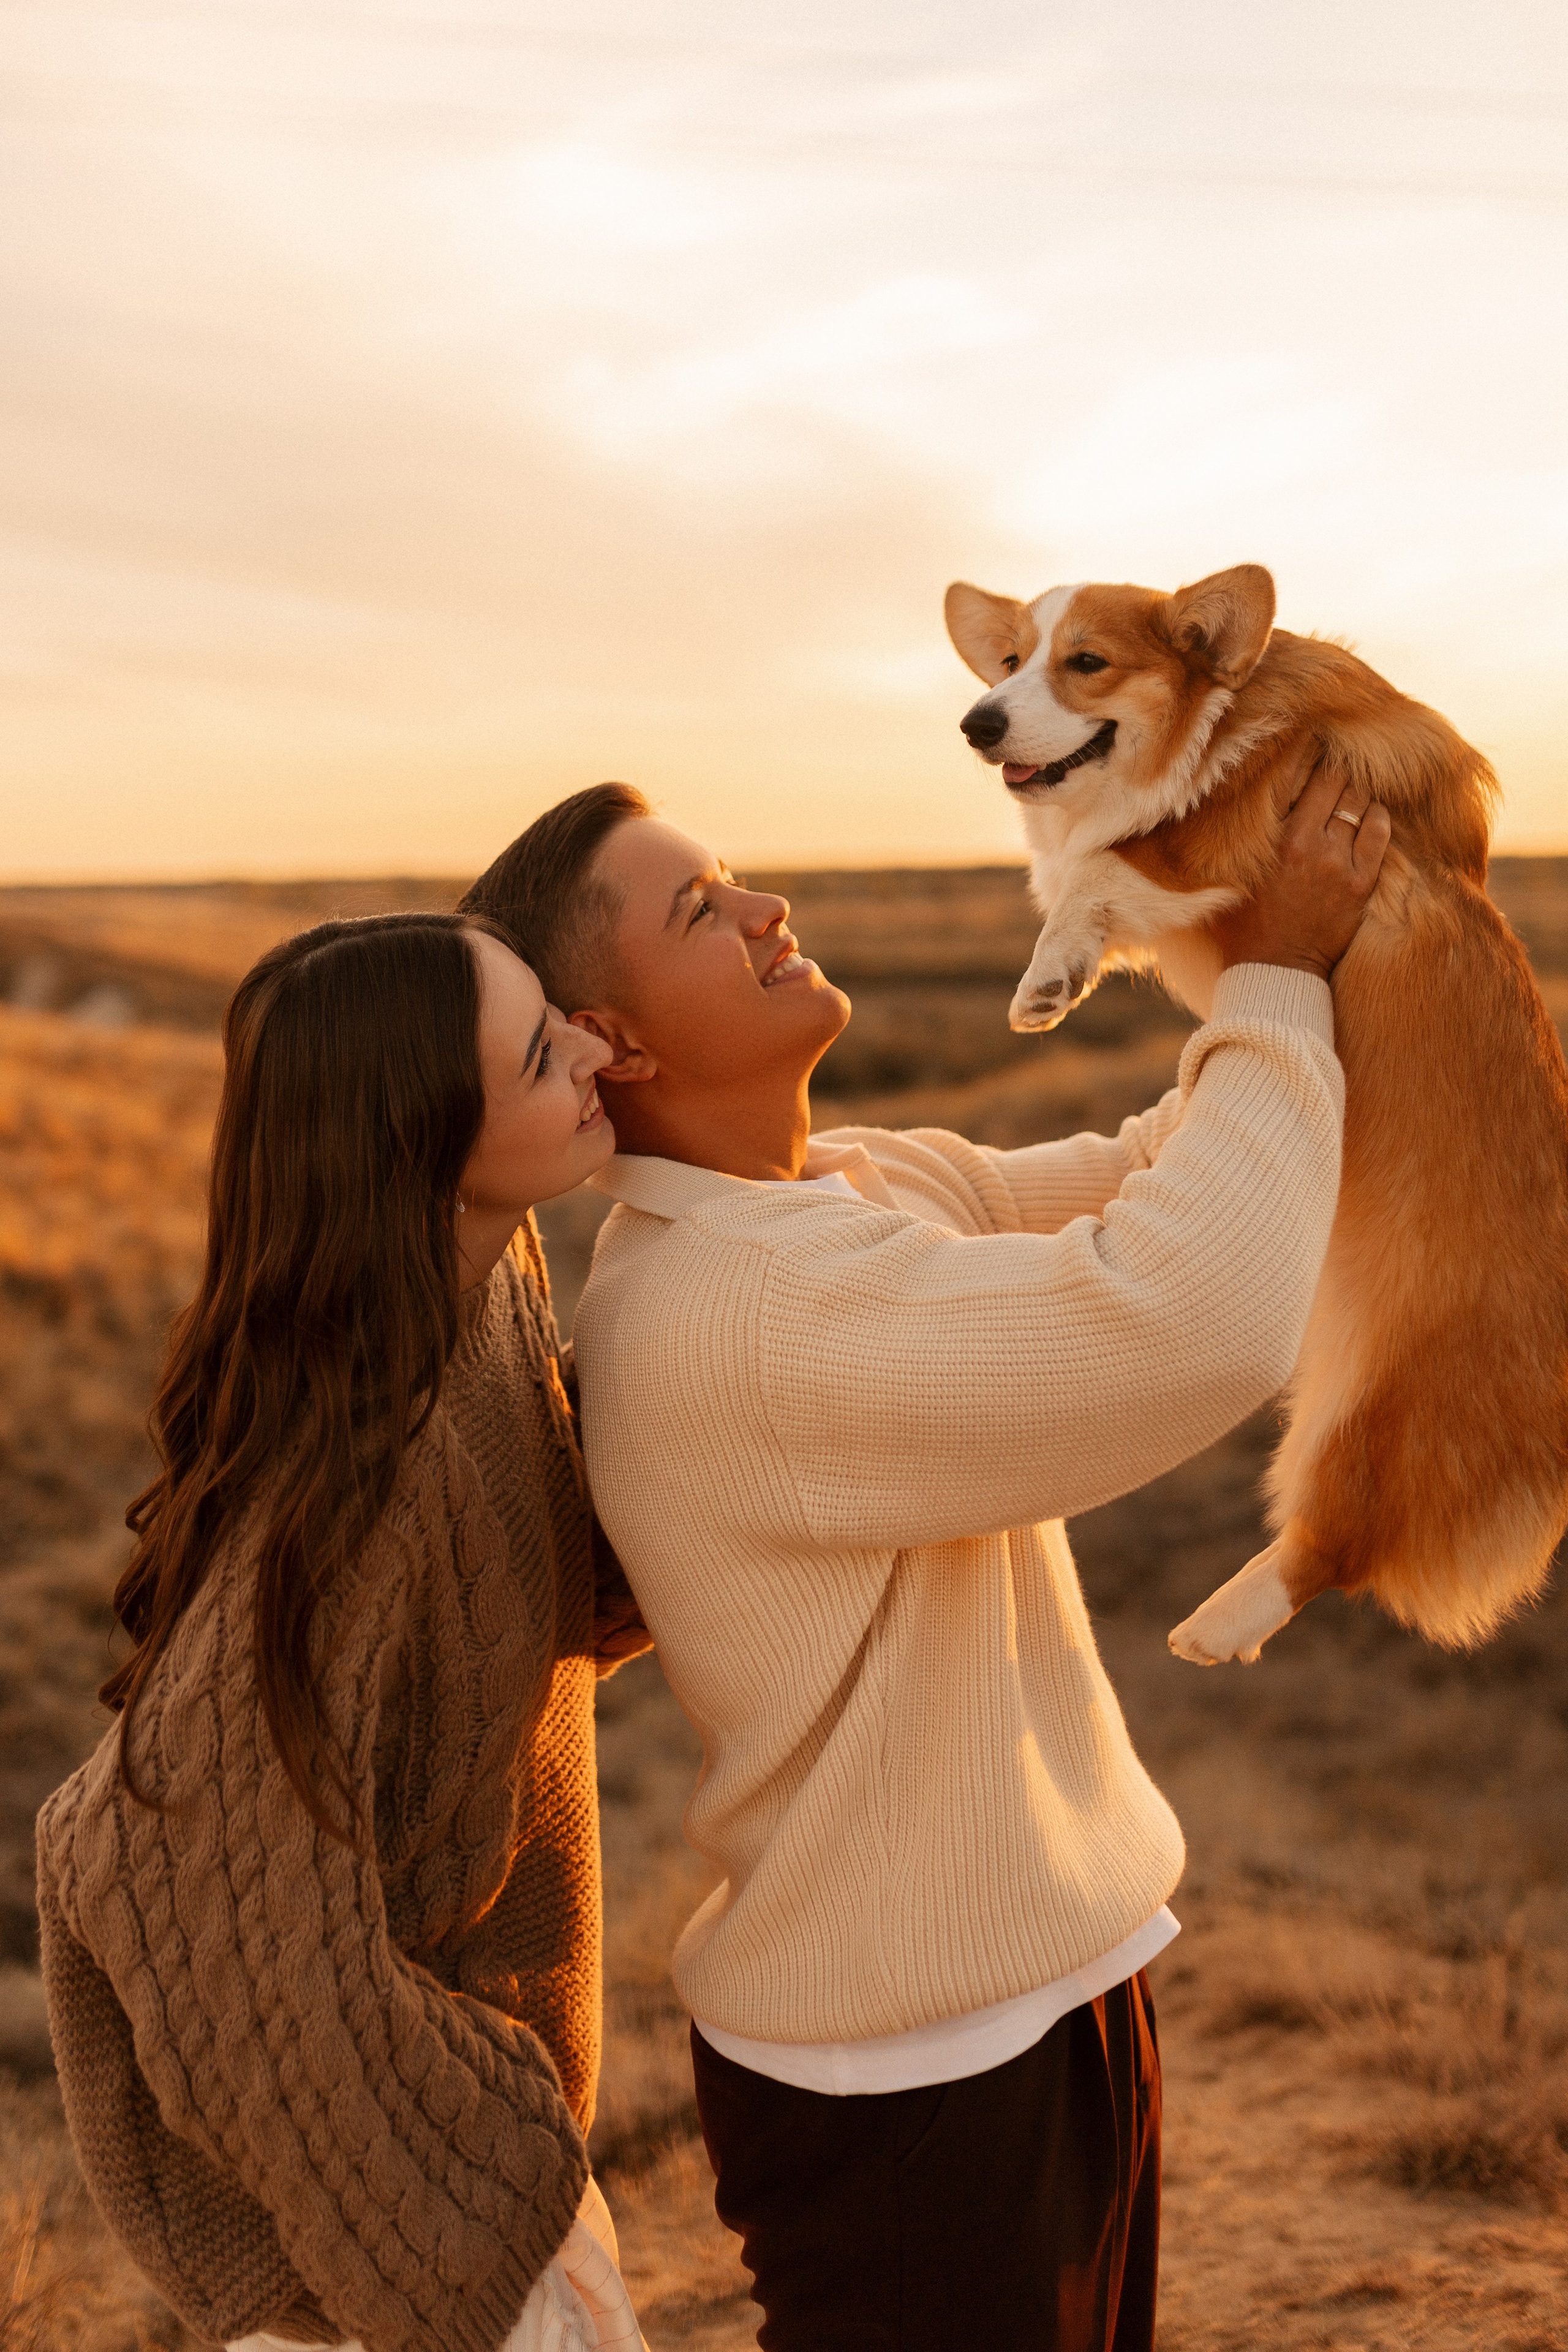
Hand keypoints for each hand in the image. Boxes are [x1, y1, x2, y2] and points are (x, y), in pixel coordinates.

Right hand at [1211, 759, 1390, 980]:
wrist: (1273, 971)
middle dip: (1334, 767)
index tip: (1308, 736)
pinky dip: (1377, 817)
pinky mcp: (1359, 883)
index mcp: (1267, 838)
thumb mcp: (1224, 877)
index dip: (1302, 749)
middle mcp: (1303, 843)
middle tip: (1335, 761)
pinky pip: (1378, 832)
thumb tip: (1215, 806)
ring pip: (1358, 802)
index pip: (1288, 774)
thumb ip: (1227, 840)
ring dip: (1356, 791)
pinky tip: (1372, 814)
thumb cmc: (1241, 926)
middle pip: (1331, 780)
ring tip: (1352, 789)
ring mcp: (1335, 863)